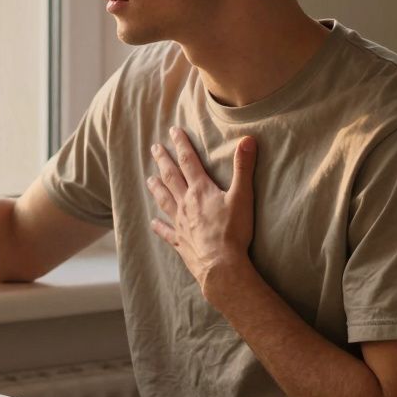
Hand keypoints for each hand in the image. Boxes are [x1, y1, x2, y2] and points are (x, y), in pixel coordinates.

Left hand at [146, 127, 257, 303]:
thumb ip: (243, 168)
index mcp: (200, 190)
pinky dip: (159, 226)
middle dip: (163, 160)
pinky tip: (153, 223)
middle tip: (154, 148)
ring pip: (164, 200)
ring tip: (148, 179)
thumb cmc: (233, 231)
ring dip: (156, 188)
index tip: (173, 131)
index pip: (188, 161)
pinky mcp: (180, 241)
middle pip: (171, 177)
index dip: (181, 144)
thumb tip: (247, 140)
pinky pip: (166, 232)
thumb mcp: (243, 196)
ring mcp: (180, 223)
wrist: (221, 265)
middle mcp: (186, 204)